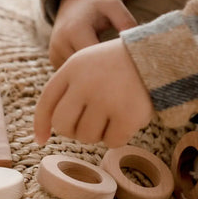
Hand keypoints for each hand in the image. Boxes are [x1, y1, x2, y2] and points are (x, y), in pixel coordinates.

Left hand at [34, 38, 153, 147]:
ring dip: (97, 133)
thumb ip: (64, 92)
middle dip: (73, 131)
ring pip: (87, 137)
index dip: (41, 125)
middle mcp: (85, 84)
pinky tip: (125, 120)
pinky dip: (118, 137)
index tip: (40, 140)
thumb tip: (45, 133)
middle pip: (63, 126)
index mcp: (71, 69)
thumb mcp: (83, 65)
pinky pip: (112, 142)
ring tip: (110, 114)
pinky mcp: (128, 115)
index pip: (46, 103)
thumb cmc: (115, 66)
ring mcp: (106, 100)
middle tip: (87, 124)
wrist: (156, 57)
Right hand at [49, 0, 136, 68]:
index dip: (112, 66)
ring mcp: (55, 53)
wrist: (72, 3)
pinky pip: (72, 74)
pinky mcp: (54, 60)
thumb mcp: (113, 6)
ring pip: (77, 75)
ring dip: (93, 76)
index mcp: (75, 30)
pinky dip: (84, 74)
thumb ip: (126, 22)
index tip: (128, 68)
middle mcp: (61, 44)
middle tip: (123, 76)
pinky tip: (98, 71)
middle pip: (85, 70)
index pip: (95, 59)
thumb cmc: (96, 5)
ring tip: (111, 73)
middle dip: (104, 74)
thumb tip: (137, 46)